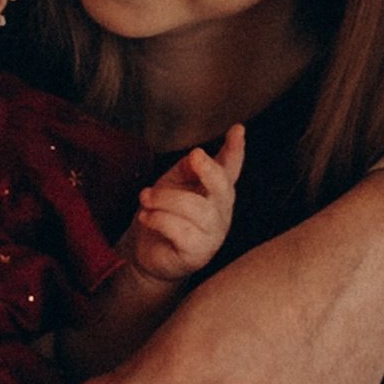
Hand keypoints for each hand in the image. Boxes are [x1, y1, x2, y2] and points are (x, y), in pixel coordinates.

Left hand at [127, 125, 244, 284]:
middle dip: (210, 170)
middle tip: (194, 156)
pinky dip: (158, 219)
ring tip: (145, 198)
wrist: (146, 252)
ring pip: (196, 208)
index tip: (238, 130)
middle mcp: (220, 211)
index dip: (236, 150)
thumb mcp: (173, 184)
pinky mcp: (197, 253)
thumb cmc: (163, 213)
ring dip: (165, 199)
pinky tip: (146, 217)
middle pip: (223, 188)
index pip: (230, 168)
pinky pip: (179, 230)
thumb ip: (187, 169)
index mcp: (215, 190)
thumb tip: (196, 157)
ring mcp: (212, 234)